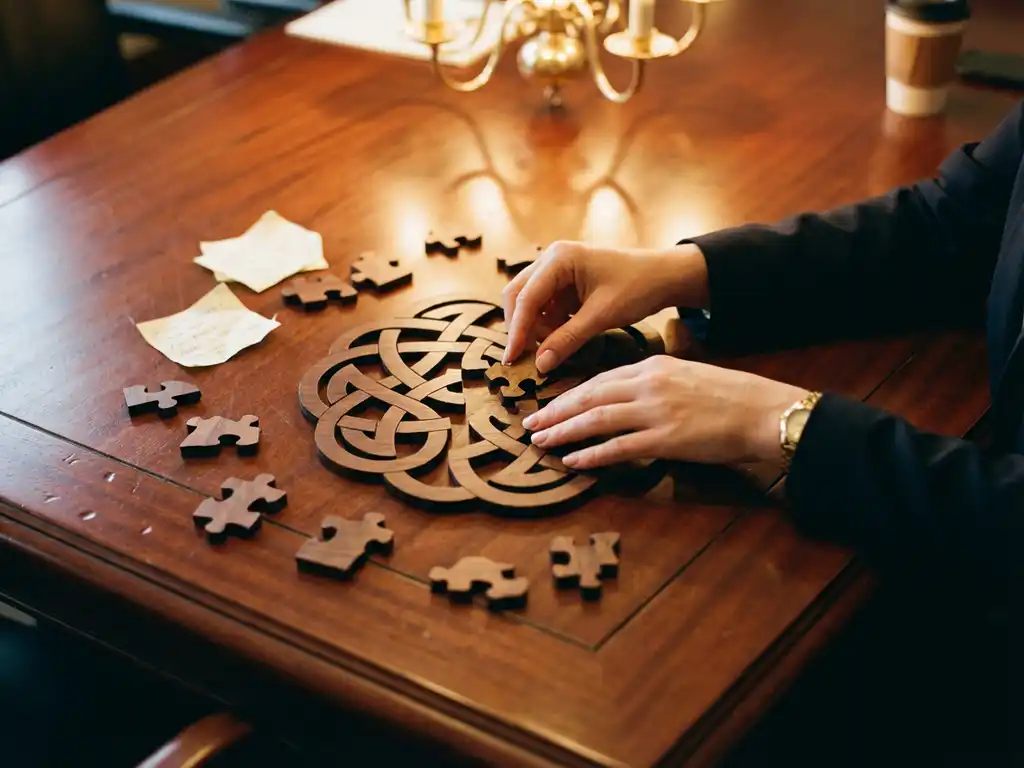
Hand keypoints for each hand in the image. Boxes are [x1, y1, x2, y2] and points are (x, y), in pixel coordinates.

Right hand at [501, 240, 709, 373]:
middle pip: (518, 296)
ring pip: (529, 303)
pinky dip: (547, 326)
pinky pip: (545, 306)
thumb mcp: (601, 316)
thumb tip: (539, 364)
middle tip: (525, 358)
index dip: (516, 331)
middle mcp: (551, 258)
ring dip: (534, 328)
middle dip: (520, 328)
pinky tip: (559, 340)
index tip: (510, 359)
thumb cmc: (637, 287)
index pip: (525, 298)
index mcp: (559, 258)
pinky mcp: (564, 283)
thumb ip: (567, 339)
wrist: (664, 276)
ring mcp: (556, 270)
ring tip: (550, 349)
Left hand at [522, 355, 809, 468]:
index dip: (569, 395)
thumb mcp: (686, 375)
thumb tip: (626, 398)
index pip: (599, 380)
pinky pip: (619, 447)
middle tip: (531, 424)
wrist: (762, 411)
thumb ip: (654, 384)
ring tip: (542, 443)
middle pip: (589, 397)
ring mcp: (655, 411)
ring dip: (564, 432)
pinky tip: (574, 460)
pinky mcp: (666, 439)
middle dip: (555, 411)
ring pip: (596, 420)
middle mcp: (648, 384)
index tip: (549, 406)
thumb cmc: (729, 396)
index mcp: (652, 365)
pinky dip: (592, 454)